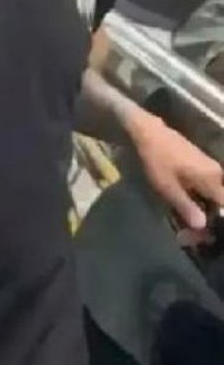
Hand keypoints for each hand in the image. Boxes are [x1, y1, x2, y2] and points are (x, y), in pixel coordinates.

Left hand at [128, 111, 223, 237]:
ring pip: (214, 194)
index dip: (218, 221)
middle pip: (220, 201)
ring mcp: (210, 167)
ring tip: (188, 222)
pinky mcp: (201, 164)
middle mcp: (216, 173)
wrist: (148, 131)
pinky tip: (186, 204)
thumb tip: (203, 226)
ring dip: (203, 208)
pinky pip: (207, 186)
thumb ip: (186, 207)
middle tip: (193, 232)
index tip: (207, 233)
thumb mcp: (167, 187)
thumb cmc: (157, 159)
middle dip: (210, 217)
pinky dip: (200, 197)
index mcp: (212, 179)